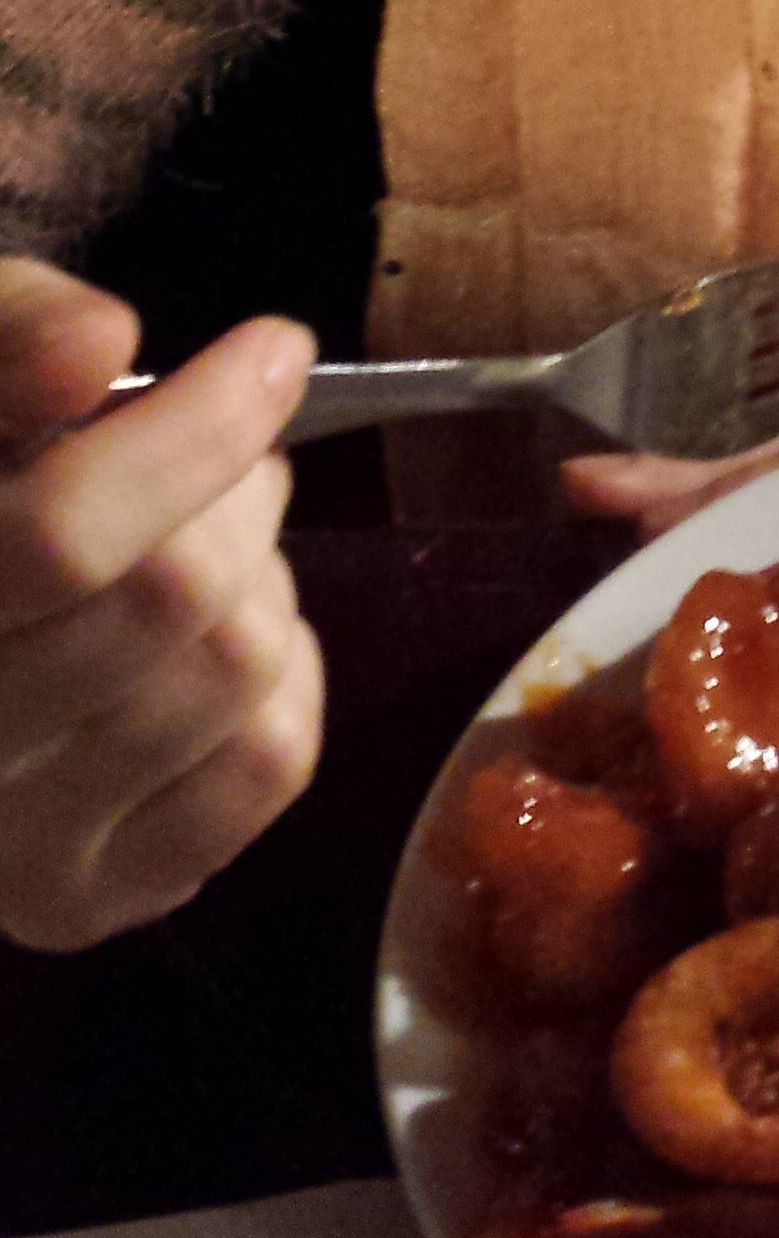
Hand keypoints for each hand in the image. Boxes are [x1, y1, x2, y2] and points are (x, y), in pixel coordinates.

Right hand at [0, 259, 325, 949]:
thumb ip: (9, 336)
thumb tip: (102, 342)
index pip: (61, 536)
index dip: (195, 429)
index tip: (275, 349)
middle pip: (172, 596)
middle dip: (237, 490)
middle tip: (232, 456)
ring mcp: (1, 853)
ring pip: (234, 672)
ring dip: (267, 574)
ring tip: (220, 539)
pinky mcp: (81, 902)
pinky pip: (268, 763)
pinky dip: (290, 673)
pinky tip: (231, 630)